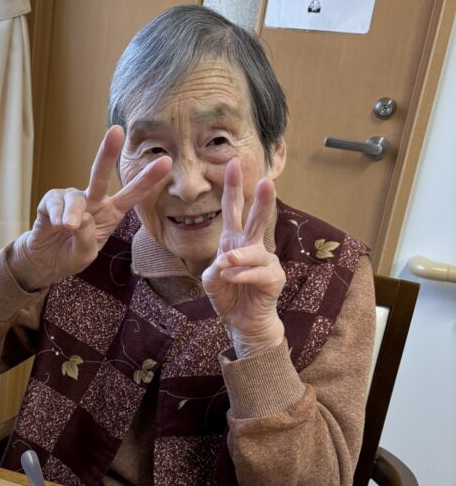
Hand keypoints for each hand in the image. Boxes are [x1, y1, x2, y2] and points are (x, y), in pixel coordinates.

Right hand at [9, 126, 170, 290]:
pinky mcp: (51, 200)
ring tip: (68, 228)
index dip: (147, 179)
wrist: (44, 262)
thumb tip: (80, 217)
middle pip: (101, 174)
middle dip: (108, 152)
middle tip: (116, 130)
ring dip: (73, 214)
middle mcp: (94, 200)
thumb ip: (87, 239)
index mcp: (111, 212)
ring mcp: (72, 198)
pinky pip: (55, 202)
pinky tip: (56, 225)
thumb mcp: (85, 255)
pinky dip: (57, 215)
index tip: (166, 162)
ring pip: (75, 197)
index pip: (132, 194)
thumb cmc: (71, 255)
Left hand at [201, 158, 285, 357]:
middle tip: (266, 180)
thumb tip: (227, 262)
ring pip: (255, 252)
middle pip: (256, 219)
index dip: (233, 188)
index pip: (233, 210)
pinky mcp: (274, 278)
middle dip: (261, 200)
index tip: (232, 163)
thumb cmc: (229, 295)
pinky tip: (232, 277)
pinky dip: (243, 275)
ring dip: (240, 257)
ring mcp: (265, 262)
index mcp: (234, 241)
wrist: (242, 321)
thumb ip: (214, 269)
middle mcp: (252, 247)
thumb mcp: (211, 280)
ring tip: (226, 263)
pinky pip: (259, 273)